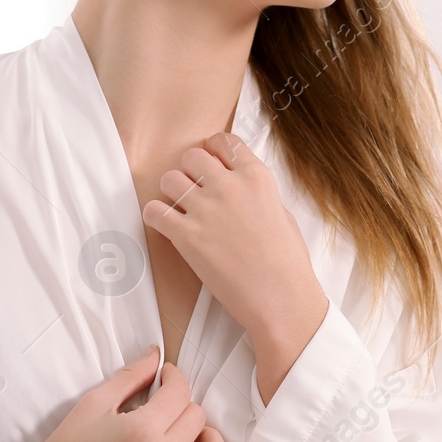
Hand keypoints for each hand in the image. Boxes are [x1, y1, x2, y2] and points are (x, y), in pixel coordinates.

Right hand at [7, 346, 227, 441]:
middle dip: (183, 405)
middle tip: (166, 406)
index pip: (180, 392)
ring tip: (189, 436)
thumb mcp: (93, 403)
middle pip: (198, 418)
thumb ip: (130, 376)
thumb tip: (156, 354)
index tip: (166, 377)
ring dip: (209, 439)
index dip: (174, 377)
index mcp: (141, 430)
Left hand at [141, 132, 329, 399]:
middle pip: (191, 156)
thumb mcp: (281, 213)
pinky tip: (167, 226)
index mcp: (257, 177)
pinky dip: (156, 217)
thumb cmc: (288, 262)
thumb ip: (256, 193)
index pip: (224, 142)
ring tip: (180, 209)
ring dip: (171, 192)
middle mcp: (230, 186)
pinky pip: (154, 211)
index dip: (212, 151)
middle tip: (194, 190)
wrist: (281, 298)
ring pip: (169, 179)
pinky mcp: (187, 236)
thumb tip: (238, 189)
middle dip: (190, 171)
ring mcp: (206, 209)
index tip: (209, 163)